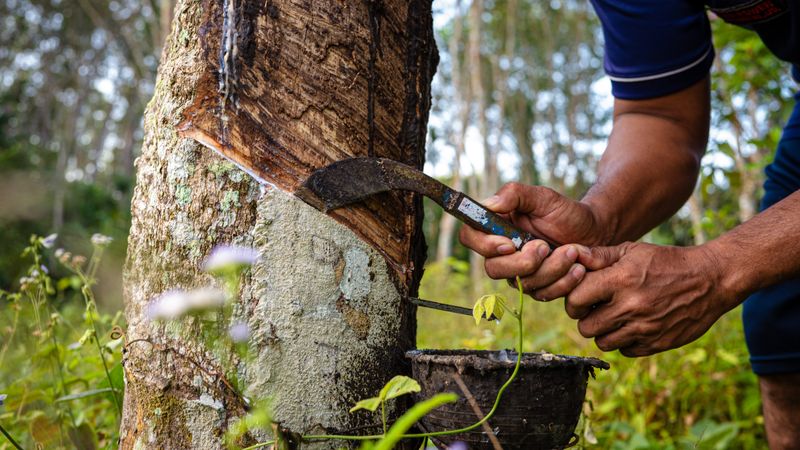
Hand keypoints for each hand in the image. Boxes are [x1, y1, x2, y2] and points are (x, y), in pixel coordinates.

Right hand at [459, 182, 604, 299]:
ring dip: (550, 269)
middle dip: (522, 262)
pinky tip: (578, 268)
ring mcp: (518, 273)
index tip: (509, 243)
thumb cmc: (566, 212)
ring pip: (521, 284)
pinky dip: (563, 282)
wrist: (595, 233)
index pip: (470, 238)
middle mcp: (502, 253)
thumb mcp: (544, 197)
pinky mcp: (537, 288)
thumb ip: (515, 194)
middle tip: (545, 246)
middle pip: (493, 268)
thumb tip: (490, 204)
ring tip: (572, 252)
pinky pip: (541, 294)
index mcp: (496, 227)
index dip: (484, 245)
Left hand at [567, 242, 738, 356]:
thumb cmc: (666, 261)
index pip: (576, 299)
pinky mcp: (658, 344)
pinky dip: (624, 341)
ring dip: (603, 331)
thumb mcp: (633, 250)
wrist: (711, 280)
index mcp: (621, 280)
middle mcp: (631, 307)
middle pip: (585, 327)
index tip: (581, 295)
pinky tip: (631, 326)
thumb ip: (599, 256)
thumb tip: (570, 255)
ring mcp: (645, 328)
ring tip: (612, 317)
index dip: (573, 298)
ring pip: (602, 342)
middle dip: (585, 318)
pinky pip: (625, 351)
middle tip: (594, 308)